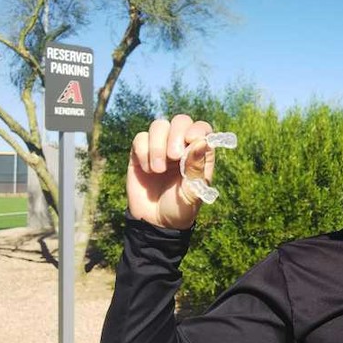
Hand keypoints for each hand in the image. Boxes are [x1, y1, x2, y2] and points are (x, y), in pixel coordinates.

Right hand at [127, 114, 215, 229]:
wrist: (155, 222)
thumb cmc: (180, 208)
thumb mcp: (192, 193)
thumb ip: (196, 168)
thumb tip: (201, 142)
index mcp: (199, 154)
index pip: (202, 128)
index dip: (197, 130)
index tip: (191, 141)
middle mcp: (181, 146)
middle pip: (180, 121)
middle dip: (176, 135)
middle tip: (174, 156)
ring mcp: (160, 148)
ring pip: (159, 125)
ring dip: (158, 145)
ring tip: (158, 170)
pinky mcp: (140, 153)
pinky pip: (140, 138)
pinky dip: (143, 152)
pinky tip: (147, 170)